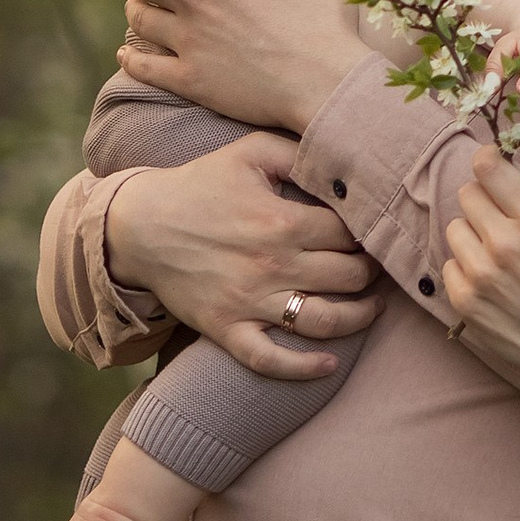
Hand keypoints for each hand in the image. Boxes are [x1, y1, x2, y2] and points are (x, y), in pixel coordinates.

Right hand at [106, 130, 378, 376]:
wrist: (141, 225)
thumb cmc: (201, 184)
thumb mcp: (251, 151)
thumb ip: (299, 152)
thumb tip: (344, 163)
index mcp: (282, 220)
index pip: (350, 233)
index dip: (370, 231)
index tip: (376, 231)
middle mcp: (272, 264)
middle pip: (348, 278)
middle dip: (371, 273)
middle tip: (378, 267)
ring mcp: (250, 302)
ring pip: (322, 322)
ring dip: (358, 319)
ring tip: (371, 309)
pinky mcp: (227, 329)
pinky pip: (270, 360)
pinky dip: (302, 368)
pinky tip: (328, 365)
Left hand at [442, 146, 519, 412]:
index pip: (489, 168)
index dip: (486, 160)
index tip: (489, 165)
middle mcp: (506, 242)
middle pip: (467, 193)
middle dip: (483, 201)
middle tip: (498, 219)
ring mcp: (481, 272)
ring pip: (455, 227)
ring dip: (472, 235)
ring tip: (494, 254)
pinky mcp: (464, 299)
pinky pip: (450, 263)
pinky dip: (466, 268)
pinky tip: (488, 281)